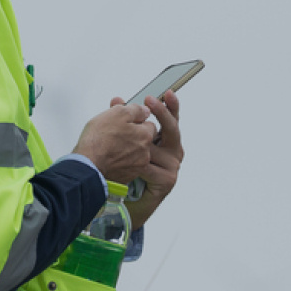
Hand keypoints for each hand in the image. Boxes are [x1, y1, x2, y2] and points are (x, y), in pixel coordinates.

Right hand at [73, 100, 153, 185]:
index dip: (136, 122)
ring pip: (135, 153)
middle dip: (132, 136)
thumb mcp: (118, 113)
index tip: (126, 123)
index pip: (148, 125)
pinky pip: (128, 166)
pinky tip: (110, 157)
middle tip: (116, 133)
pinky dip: (121, 161)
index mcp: (145, 136)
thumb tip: (144, 110)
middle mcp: (145, 153)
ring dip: (127, 149)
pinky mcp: (127, 176)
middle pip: (142, 140)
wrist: (88, 163)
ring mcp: (137, 166)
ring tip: (111, 146)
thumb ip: (135, 110)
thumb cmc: (99, 139)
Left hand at [128, 90, 182, 230]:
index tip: (167, 92)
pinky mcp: (167, 180)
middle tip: (149, 101)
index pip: (171, 118)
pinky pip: (149, 167)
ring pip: (155, 148)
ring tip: (122, 149)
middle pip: (171, 128)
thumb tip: (117, 100)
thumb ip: (122, 120)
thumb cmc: (123, 168)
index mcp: (165, 140)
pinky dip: (136, 167)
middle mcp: (173, 151)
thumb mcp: (121, 139)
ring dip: (138, 148)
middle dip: (162, 113)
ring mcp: (172, 166)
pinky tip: (128, 168)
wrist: (121, 198)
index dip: (170, 105)